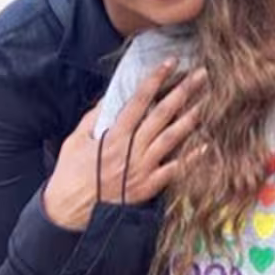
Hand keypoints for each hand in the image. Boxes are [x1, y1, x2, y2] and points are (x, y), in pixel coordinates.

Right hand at [42, 62, 206, 231]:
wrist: (67, 211)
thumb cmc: (69, 174)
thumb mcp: (76, 140)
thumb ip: (94, 118)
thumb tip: (110, 98)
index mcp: (113, 135)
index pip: (138, 101)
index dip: (155, 80)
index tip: (170, 63)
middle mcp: (131, 149)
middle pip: (162, 115)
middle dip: (183, 92)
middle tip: (201, 75)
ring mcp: (141, 169)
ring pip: (172, 138)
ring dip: (191, 118)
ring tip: (208, 101)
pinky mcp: (147, 187)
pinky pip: (173, 170)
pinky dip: (190, 158)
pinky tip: (206, 145)